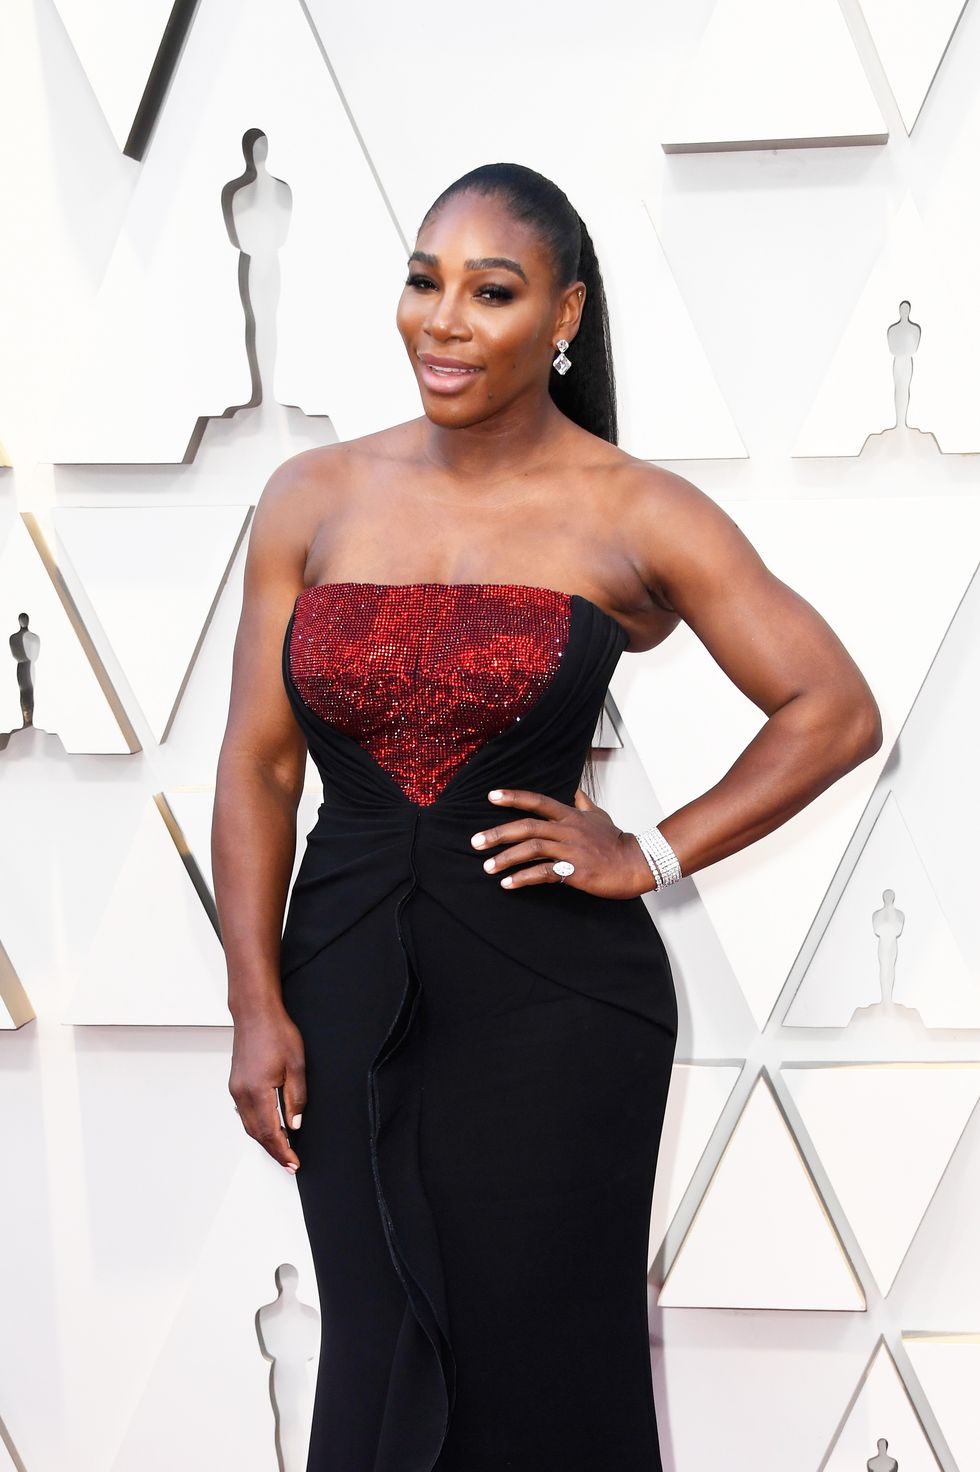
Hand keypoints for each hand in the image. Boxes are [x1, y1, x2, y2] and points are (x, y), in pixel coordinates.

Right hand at [229, 1004, 306, 1172]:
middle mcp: (241, 1093)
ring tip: (282, 1150)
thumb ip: (296, 1098)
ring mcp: (236, 1089)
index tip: (293, 1163)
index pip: (270, 1131)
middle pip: (256, 1133)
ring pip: (249, 1125)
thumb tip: (295, 1125)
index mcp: (257, 1091)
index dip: (282, 1151)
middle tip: (290, 1163)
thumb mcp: (296, 1065)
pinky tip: (269, 1128)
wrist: (255, 1013)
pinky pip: (245, 1113)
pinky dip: (257, 1126)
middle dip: (273, 1150)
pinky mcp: (236, 1084)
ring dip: (265, 1140)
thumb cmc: (276, 1032)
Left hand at [470, 786, 653, 899]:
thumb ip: (583, 803)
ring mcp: (571, 850)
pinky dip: (524, 878)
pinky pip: (544, 873)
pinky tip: (508, 883)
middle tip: (475, 841)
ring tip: (487, 867)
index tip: (491, 796)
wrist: (636, 863)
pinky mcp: (575, 871)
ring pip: (532, 849)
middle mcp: (568, 830)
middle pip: (527, 826)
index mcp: (570, 816)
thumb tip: (575, 790)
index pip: (538, 801)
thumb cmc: (616, 841)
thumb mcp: (599, 816)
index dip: (514, 797)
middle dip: (498, 833)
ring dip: (506, 858)